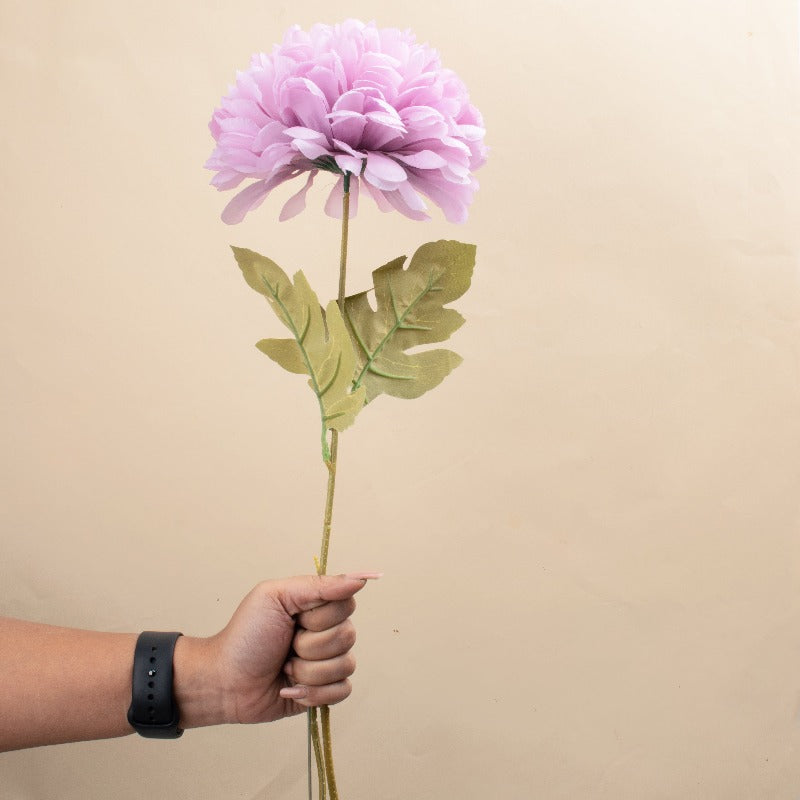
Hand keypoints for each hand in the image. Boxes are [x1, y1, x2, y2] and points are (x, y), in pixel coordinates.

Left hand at [174, 573, 378, 727]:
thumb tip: (360, 579)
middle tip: (285, 644)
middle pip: (348, 636)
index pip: (347, 605)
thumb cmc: (246, 636)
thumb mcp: (276, 597)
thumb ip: (319, 585)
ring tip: (284, 667)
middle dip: (310, 645)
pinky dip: (314, 693)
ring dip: (307, 671)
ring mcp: (327, 661)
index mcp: (317, 605)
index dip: (321, 616)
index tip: (296, 618)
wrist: (225, 682)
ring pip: (345, 665)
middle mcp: (327, 631)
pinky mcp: (325, 690)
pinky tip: (291, 688)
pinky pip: (342, 691)